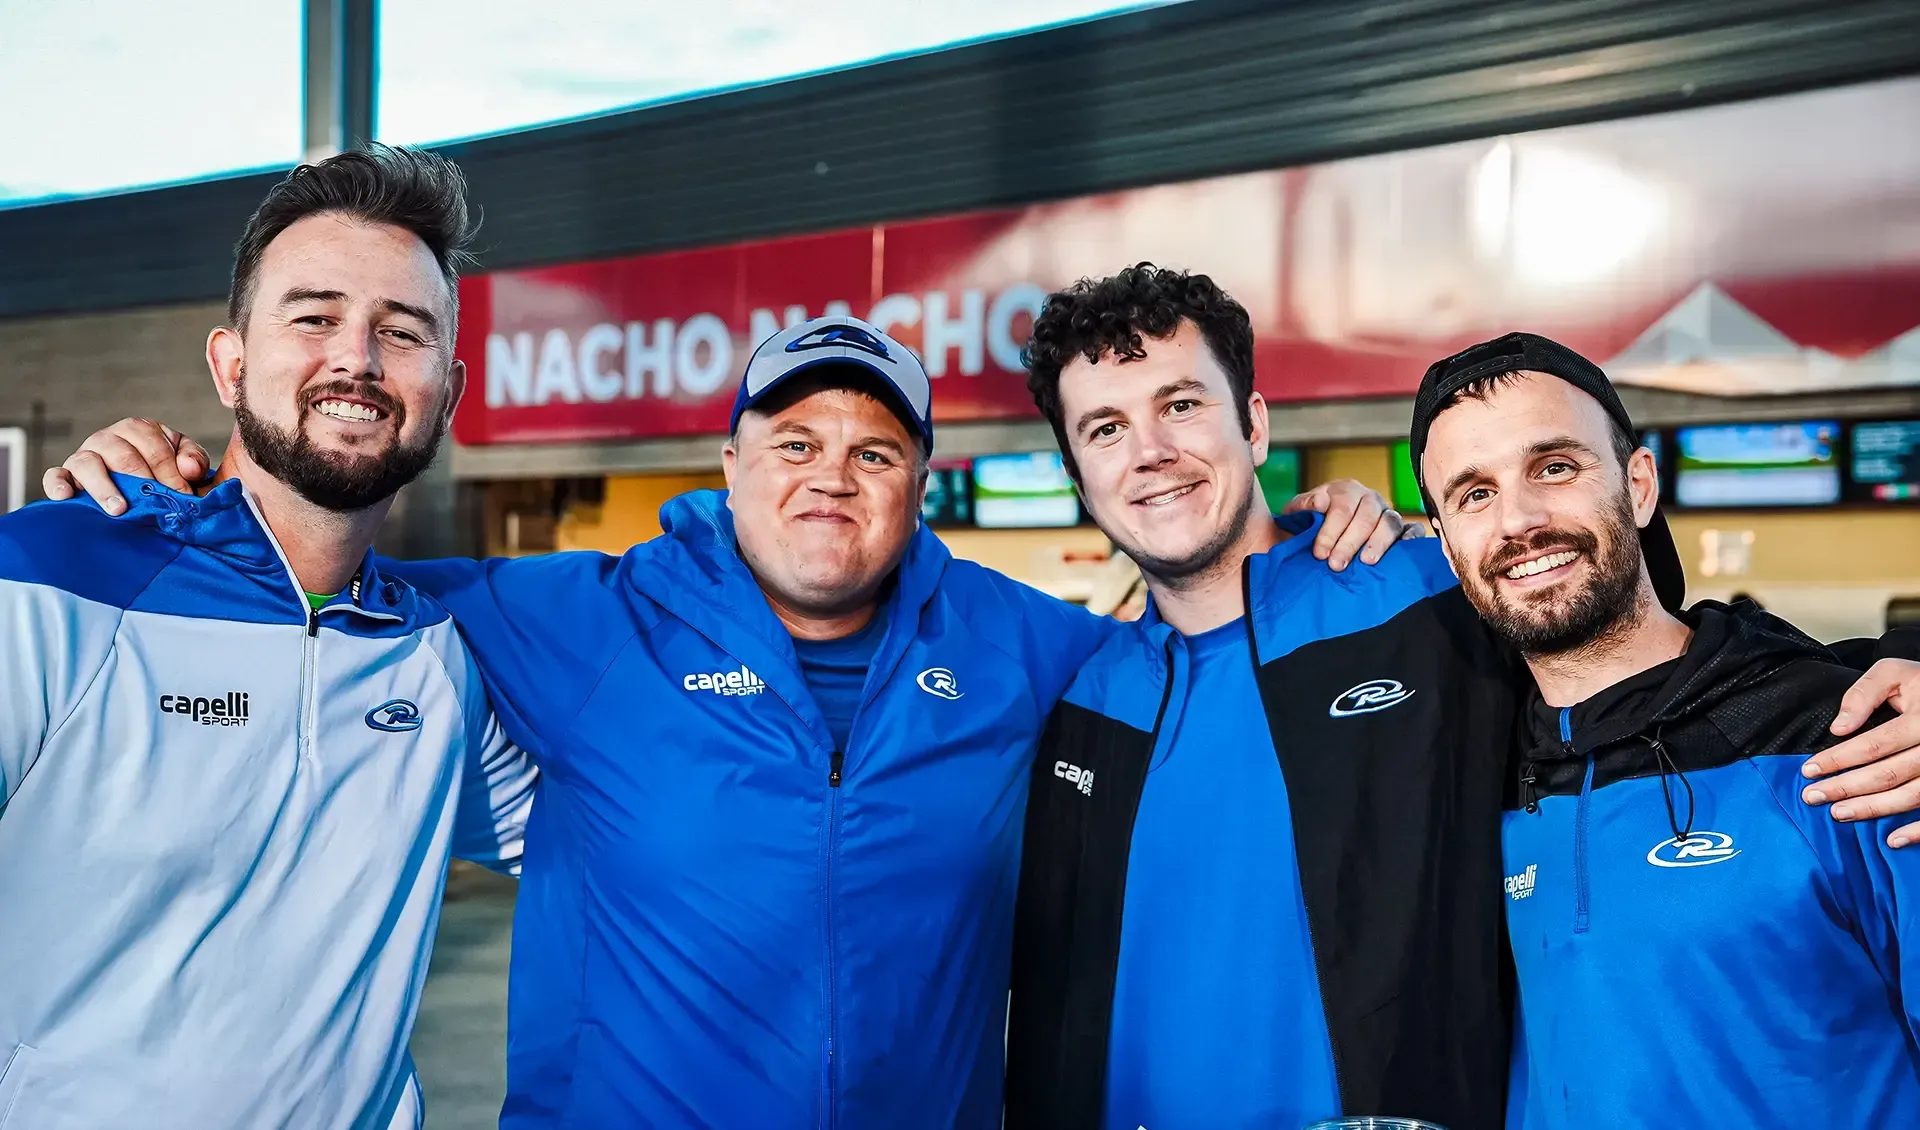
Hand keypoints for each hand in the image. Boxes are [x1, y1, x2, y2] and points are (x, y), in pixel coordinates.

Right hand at [42, 418, 212, 515]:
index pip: (154, 446)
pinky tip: (66, 496)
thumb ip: (193, 460)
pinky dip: (57, 483)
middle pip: (122, 454)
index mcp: (139, 430)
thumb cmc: (165, 474)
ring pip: (87, 463)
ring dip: (103, 486)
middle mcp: (109, 438)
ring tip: (119, 509)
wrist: (142, 491)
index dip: (170, 472)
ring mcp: (85, 456)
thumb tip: (189, 469)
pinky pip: (55, 475)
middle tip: (155, 504)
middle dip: (141, 481)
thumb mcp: (185, 462)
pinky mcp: (66, 475)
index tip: (182, 495)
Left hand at [1283, 479, 1414, 571]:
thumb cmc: (1310, 525)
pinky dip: (1412, 537)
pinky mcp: (1403, 528)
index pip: (1341, 508)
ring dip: (1378, 542)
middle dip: (1349, 543)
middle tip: (1336, 565)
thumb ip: (1304, 507)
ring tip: (1367, 562)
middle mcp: (1369, 498)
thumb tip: (1320, 502)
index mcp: (1345, 491)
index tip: (1319, 553)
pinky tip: (1404, 549)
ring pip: (1389, 522)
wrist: (1323, 534)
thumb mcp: (1299, 513)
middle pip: (1366, 517)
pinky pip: (1414, 528)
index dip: (1330, 531)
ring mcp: (1388, 512)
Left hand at [1800, 658, 1919, 846]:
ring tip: (1838, 814)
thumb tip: (1839, 728)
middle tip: (1812, 797)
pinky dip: (1919, 831)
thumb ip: (1864, 694)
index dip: (1839, 758)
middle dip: (1846, 788)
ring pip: (1911, 796)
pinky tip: (1893, 840)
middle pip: (1888, 774)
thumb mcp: (1895, 673)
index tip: (1808, 770)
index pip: (1874, 744)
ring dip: (1873, 809)